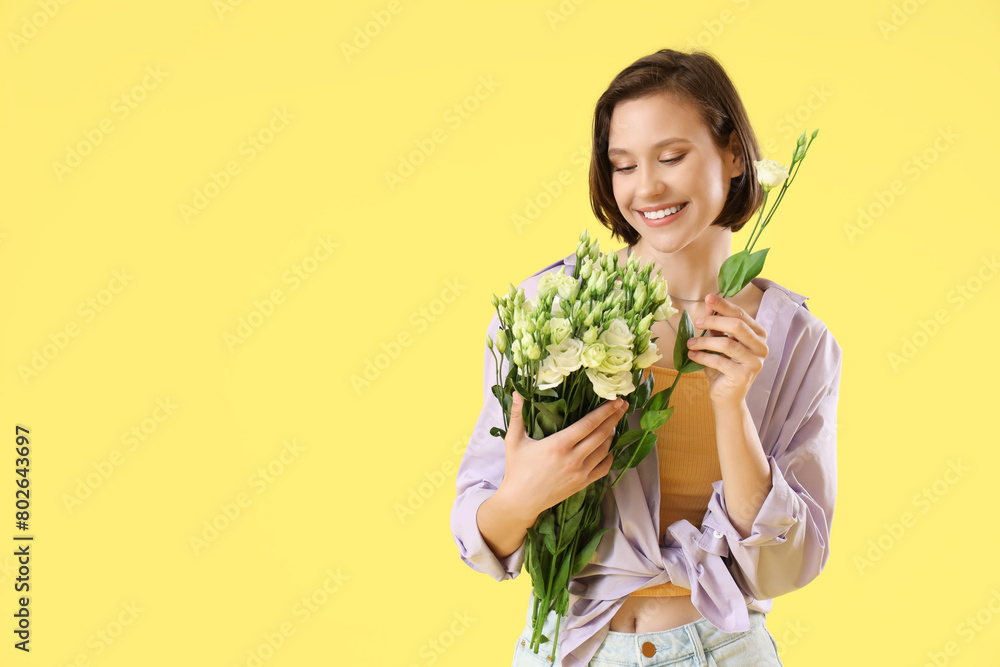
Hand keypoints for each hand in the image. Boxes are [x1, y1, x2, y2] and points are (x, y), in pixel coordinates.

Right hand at [499, 391, 627, 519]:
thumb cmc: (517, 469)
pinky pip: (604, 468)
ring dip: (612, 435)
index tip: (617, 401)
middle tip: (623, 406)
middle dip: (615, 418)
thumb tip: (516, 392)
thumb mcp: (514, 440)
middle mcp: (574, 458)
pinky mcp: (582, 483)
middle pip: (602, 434)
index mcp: (559, 444)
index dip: (606, 411)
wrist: (520, 501)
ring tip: (614, 424)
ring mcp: (580, 472)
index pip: (589, 424)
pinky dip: (610, 456)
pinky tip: (609, 448)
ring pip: (605, 450)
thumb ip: (517, 415)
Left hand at [686, 293, 767, 408]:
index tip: (708, 298)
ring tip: (690, 343)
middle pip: (737, 326)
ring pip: (728, 344)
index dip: (724, 306)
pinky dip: (703, 356)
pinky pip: (720, 361)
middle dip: (714, 321)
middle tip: (698, 322)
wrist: (727, 397)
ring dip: (705, 341)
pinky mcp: (743, 376)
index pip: (741, 315)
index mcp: (758, 335)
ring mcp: (755, 363)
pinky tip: (692, 354)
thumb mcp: (719, 343)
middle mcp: (761, 348)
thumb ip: (717, 326)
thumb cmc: (723, 367)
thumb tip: (709, 306)